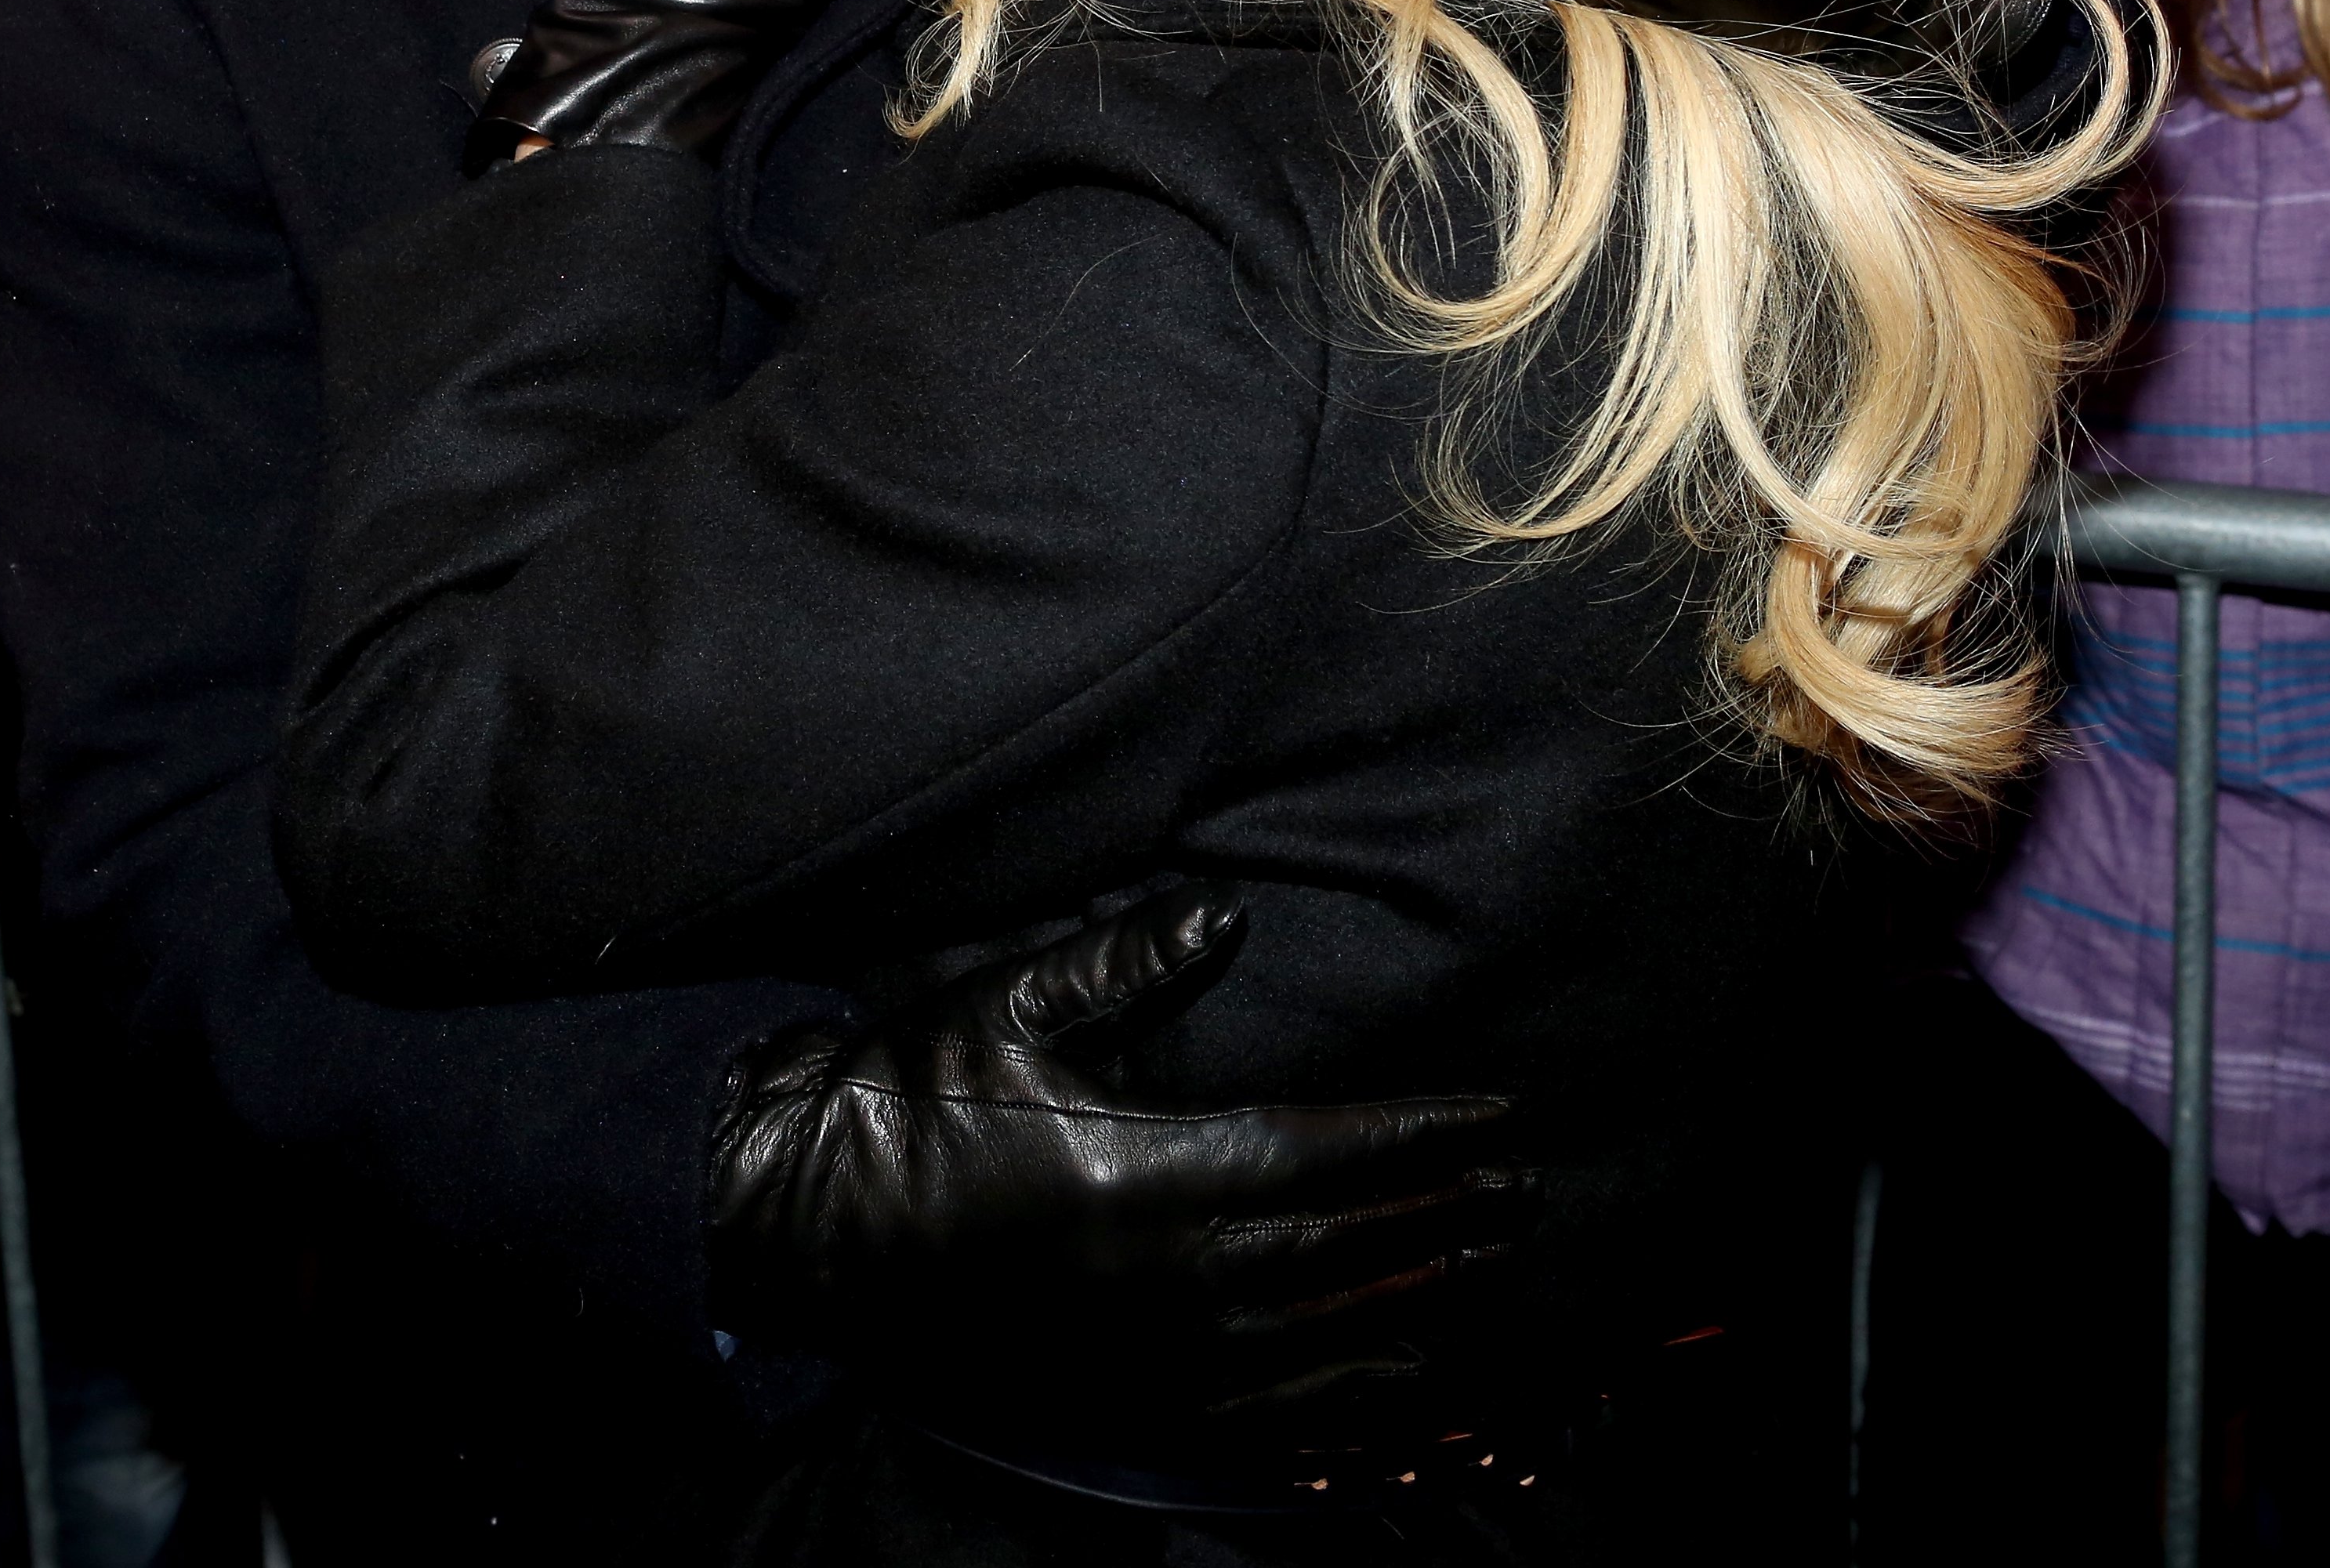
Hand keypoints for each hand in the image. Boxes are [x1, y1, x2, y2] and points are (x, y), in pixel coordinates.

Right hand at [707, 889, 1529, 1375]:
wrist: (806, 1220)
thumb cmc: (907, 1100)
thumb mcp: (1009, 1008)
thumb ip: (1128, 965)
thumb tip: (1228, 915)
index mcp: (1145, 1171)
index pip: (1318, 1150)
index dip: (1415, 1133)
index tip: (1495, 1115)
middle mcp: (1163, 1273)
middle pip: (1341, 1248)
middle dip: (1439, 1215)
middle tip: (1523, 1192)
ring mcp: (1145, 1348)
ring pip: (1320, 1336)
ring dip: (1415, 1300)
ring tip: (1489, 1269)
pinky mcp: (1119, 1394)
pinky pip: (1261, 1412)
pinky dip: (1344, 1399)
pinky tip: (1400, 1380)